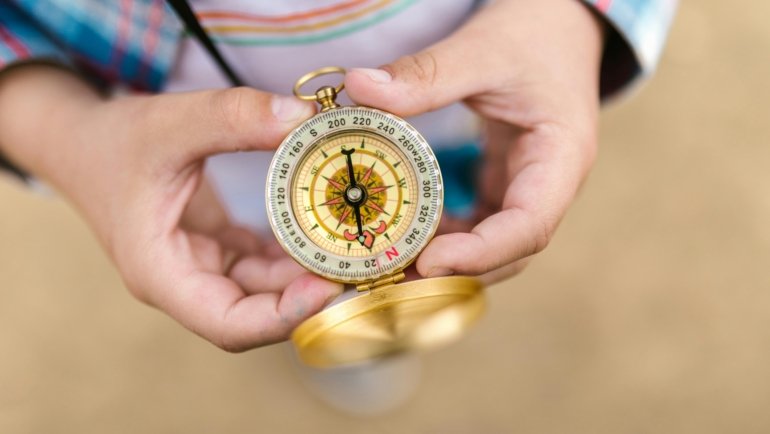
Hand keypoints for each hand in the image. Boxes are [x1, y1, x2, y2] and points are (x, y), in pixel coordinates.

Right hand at [0, 66, 341, 350]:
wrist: (82, 144)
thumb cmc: (112, 141)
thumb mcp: (169, 123)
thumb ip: (233, 117)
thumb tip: (303, 118)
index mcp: (161, 274)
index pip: (229, 324)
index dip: (283, 316)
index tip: (328, 285)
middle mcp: (185, 282)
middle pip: (257, 314)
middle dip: (309, 296)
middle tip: (361, 265)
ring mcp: (201, 269)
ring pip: (265, 291)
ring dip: (307, 274)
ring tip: (354, 246)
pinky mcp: (215, 252)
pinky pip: (263, 265)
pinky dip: (294, 253)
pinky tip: (326, 230)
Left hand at [345, 0, 603, 283]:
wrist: (557, 25)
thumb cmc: (534, 34)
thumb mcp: (482, 48)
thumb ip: (426, 73)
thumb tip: (360, 88)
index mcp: (561, 159)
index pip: (529, 226)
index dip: (480, 253)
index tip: (427, 261)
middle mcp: (548, 187)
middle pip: (508, 253)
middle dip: (454, 273)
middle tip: (392, 280)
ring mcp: (526, 190)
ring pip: (490, 247)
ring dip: (444, 265)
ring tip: (388, 270)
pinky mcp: (504, 186)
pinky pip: (475, 227)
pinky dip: (442, 239)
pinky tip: (404, 238)